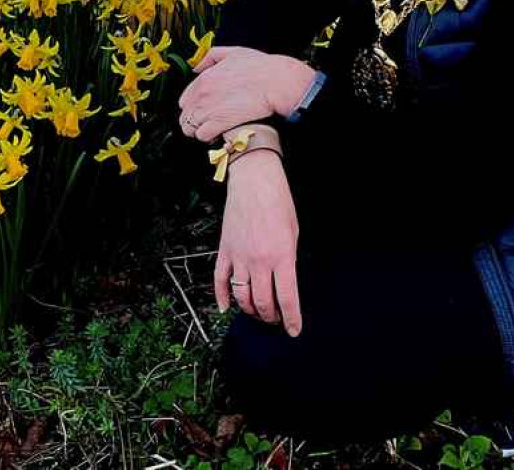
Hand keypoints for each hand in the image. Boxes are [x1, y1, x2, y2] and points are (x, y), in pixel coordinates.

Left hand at [178, 46, 315, 140]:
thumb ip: (211, 57)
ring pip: (190, 128)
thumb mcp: (233, 52)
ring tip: (213, 130)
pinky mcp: (220, 123)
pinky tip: (219, 134)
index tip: (203, 111)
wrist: (278, 82)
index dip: (194, 108)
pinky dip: (209, 137)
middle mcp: (203, 94)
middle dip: (194, 122)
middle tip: (208, 123)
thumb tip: (197, 68)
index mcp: (204, 79)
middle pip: (185, 116)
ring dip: (200, 131)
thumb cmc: (261, 67)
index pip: (184, 100)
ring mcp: (209, 109)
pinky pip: (203, 136)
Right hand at [214, 150, 301, 336]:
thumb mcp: (293, 234)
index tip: (293, 331)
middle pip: (263, 303)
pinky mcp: (224, 250)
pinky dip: (221, 297)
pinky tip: (225, 308)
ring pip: (241, 297)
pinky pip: (220, 281)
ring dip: (250, 310)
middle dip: (271, 317)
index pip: (287, 299)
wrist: (254, 180)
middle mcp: (259, 261)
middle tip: (276, 319)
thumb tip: (284, 283)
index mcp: (282, 257)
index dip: (291, 320)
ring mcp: (239, 257)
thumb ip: (288, 261)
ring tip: (258, 313)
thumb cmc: (279, 203)